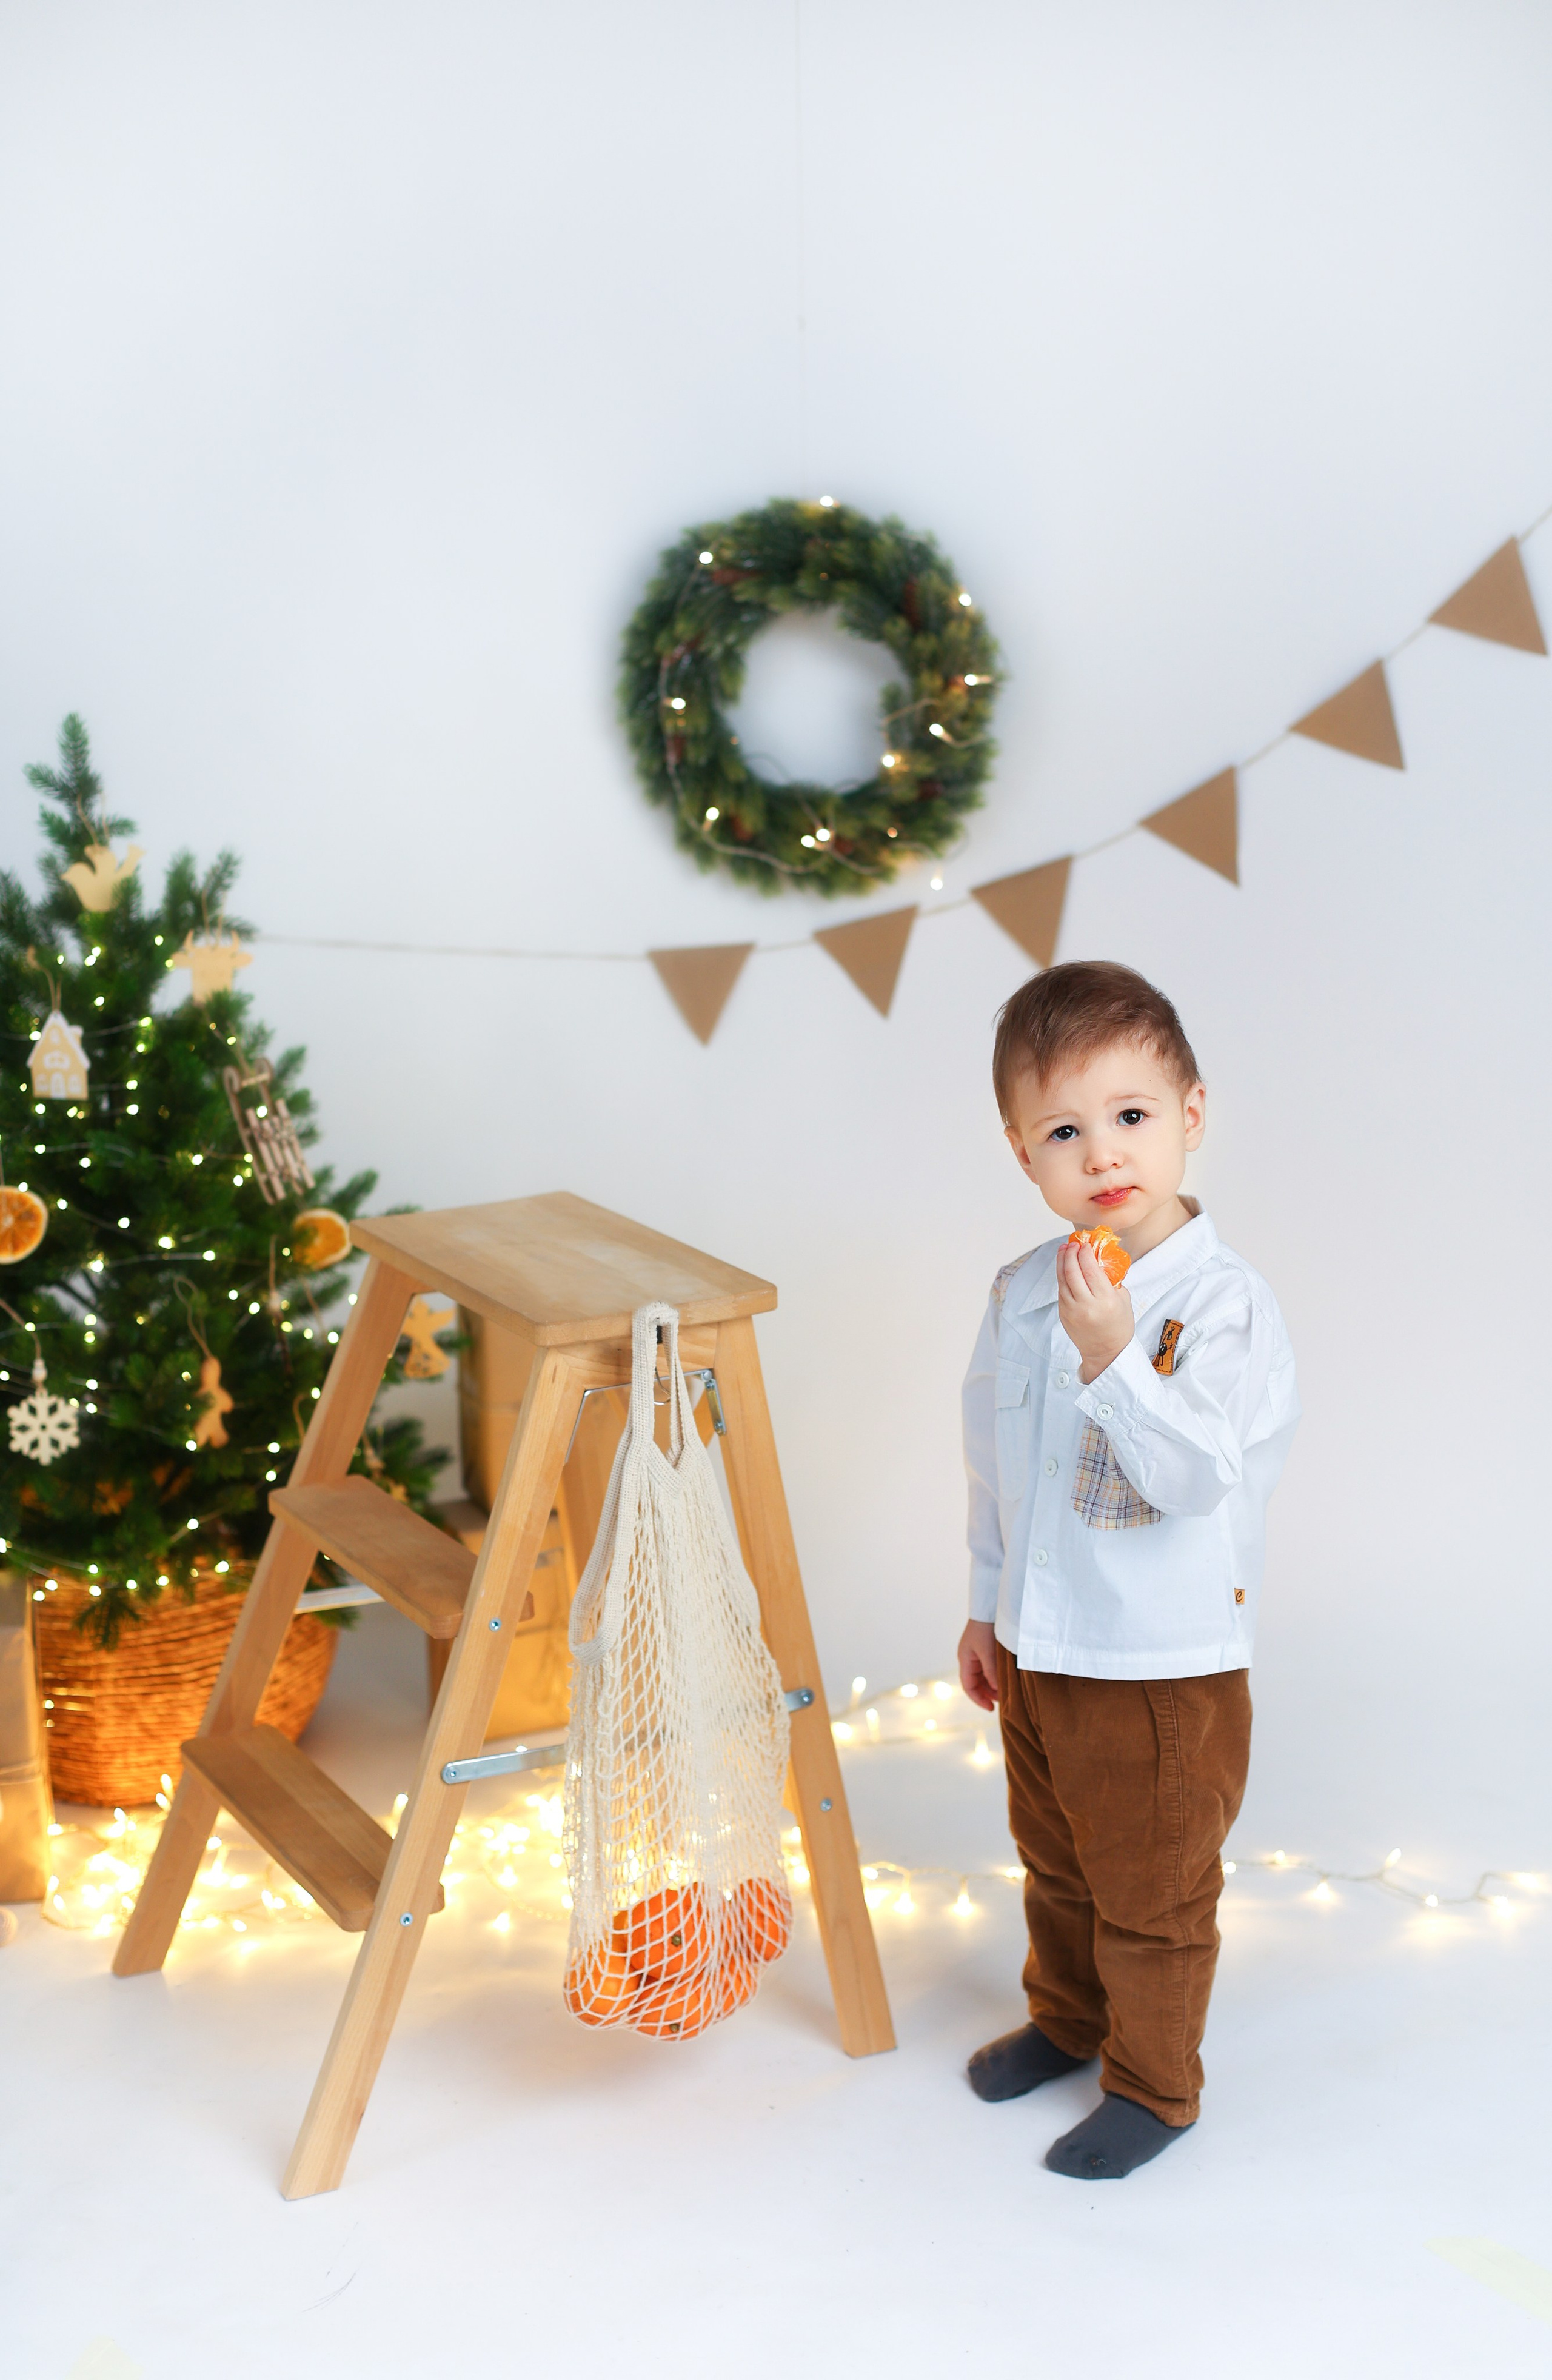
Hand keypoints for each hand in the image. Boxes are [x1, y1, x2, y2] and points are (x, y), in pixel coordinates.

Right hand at [958, 1618, 999, 1711]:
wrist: (989, 1606)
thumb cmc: (986, 1628)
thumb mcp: (988, 1651)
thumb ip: (991, 1671)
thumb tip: (996, 1689)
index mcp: (965, 1659)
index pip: (968, 1686)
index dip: (978, 1699)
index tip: (991, 1708)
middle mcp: (969, 1658)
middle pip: (976, 1683)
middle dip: (987, 1693)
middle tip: (1002, 1701)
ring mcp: (977, 1654)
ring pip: (983, 1676)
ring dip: (992, 1685)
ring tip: (1005, 1691)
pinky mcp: (986, 1649)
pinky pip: (988, 1668)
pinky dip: (995, 1676)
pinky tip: (1005, 1678)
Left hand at [1058, 1235, 1134, 1383]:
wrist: (1106, 1352)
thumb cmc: (1119, 1325)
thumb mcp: (1123, 1298)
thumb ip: (1111, 1278)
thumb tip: (1099, 1257)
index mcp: (1105, 1300)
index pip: (1090, 1269)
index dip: (1086, 1253)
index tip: (1086, 1243)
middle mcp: (1087, 1305)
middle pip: (1072, 1271)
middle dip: (1071, 1253)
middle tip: (1073, 1243)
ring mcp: (1072, 1311)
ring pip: (1062, 1279)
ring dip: (1062, 1261)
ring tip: (1064, 1249)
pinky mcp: (1063, 1314)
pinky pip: (1060, 1290)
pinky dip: (1061, 1276)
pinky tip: (1064, 1267)